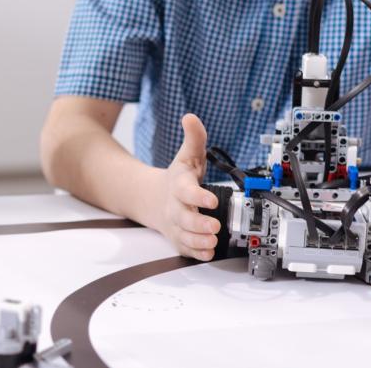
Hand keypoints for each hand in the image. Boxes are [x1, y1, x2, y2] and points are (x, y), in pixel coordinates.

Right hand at [154, 113, 221, 260]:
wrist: (155, 199)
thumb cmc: (178, 179)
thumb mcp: (187, 156)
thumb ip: (194, 138)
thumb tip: (190, 117)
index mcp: (179, 186)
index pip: (186, 191)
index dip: (198, 196)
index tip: (212, 200)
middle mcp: (176, 207)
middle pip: (184, 217)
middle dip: (198, 224)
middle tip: (215, 227)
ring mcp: (176, 224)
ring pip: (184, 235)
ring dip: (198, 240)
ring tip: (213, 240)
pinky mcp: (178, 238)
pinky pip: (185, 248)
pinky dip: (196, 252)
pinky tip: (208, 252)